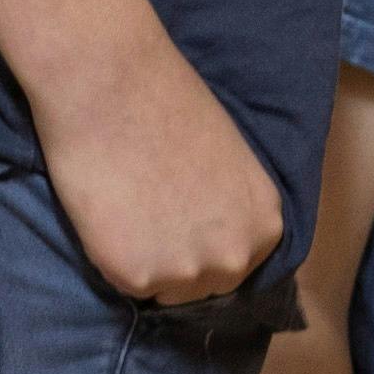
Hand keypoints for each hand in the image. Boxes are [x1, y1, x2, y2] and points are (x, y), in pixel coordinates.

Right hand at [31, 29, 287, 307]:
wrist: (113, 83)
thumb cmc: (168, 104)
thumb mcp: (228, 162)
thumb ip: (227, 208)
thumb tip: (209, 234)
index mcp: (265, 225)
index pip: (236, 265)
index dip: (201, 243)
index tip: (176, 214)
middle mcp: (236, 256)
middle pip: (203, 286)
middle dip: (175, 259)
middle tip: (145, 211)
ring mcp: (188, 271)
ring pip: (162, 290)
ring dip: (143, 260)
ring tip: (126, 206)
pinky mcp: (137, 277)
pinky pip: (123, 283)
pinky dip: (110, 255)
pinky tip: (107, 211)